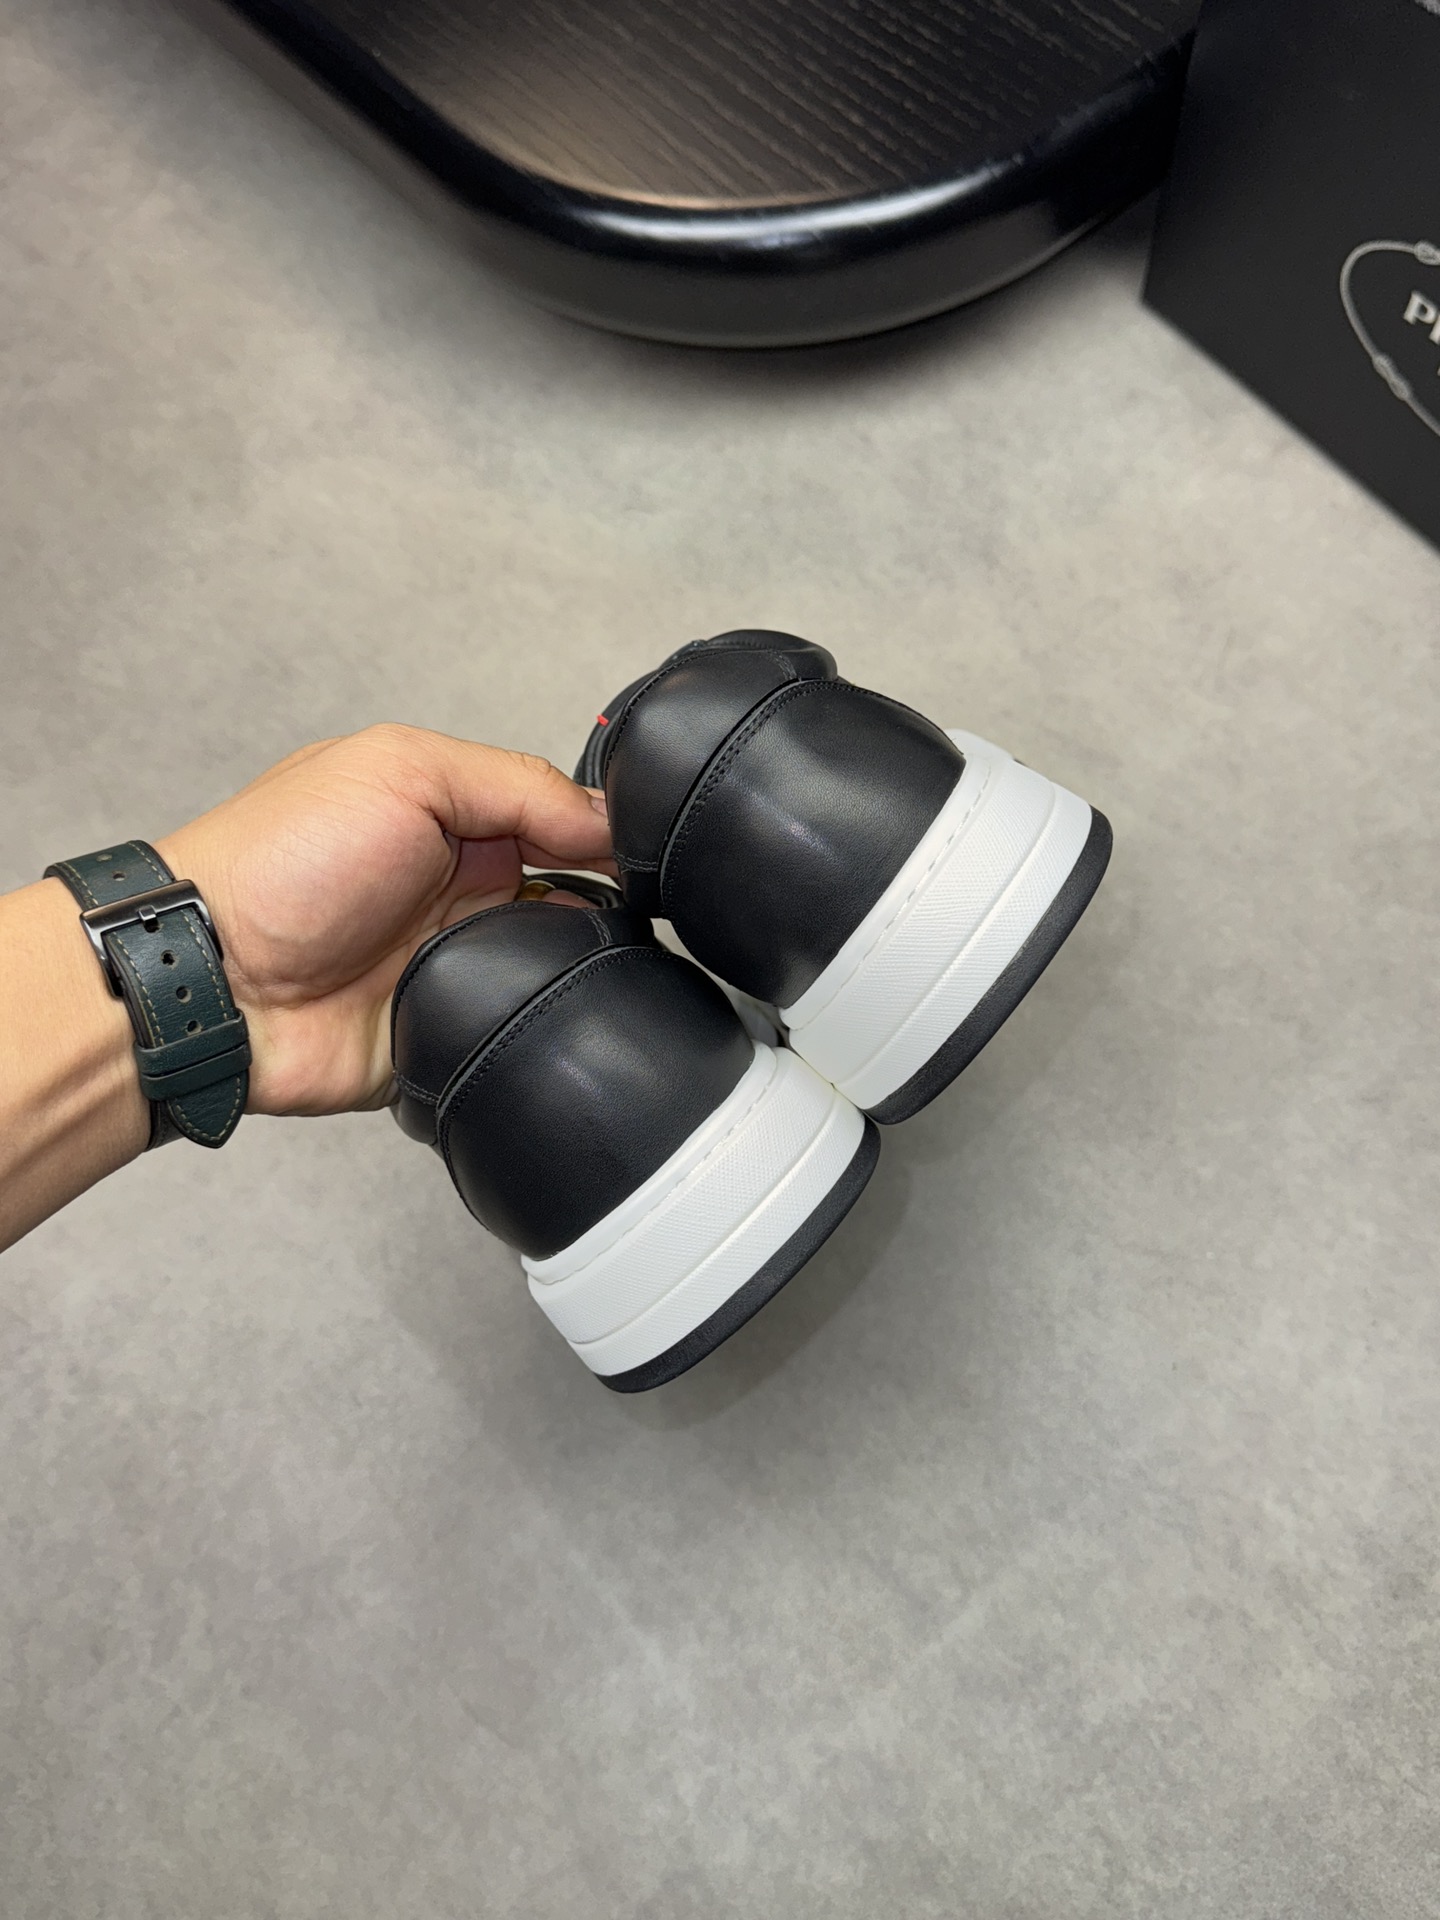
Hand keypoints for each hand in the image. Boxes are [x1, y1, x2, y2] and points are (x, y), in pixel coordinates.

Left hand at [157, 725, 612, 1116]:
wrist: (212, 981)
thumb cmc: (283, 862)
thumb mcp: (404, 771)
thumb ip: (514, 785)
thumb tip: (610, 820)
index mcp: (453, 819)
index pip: (562, 820)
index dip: (609, 833)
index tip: (652, 851)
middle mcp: (461, 891)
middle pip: (575, 897)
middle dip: (607, 904)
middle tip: (634, 911)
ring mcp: (456, 966)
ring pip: (558, 971)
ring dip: (576, 967)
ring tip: (587, 964)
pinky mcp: (449, 1036)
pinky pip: (518, 1038)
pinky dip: (538, 1029)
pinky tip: (553, 1016)